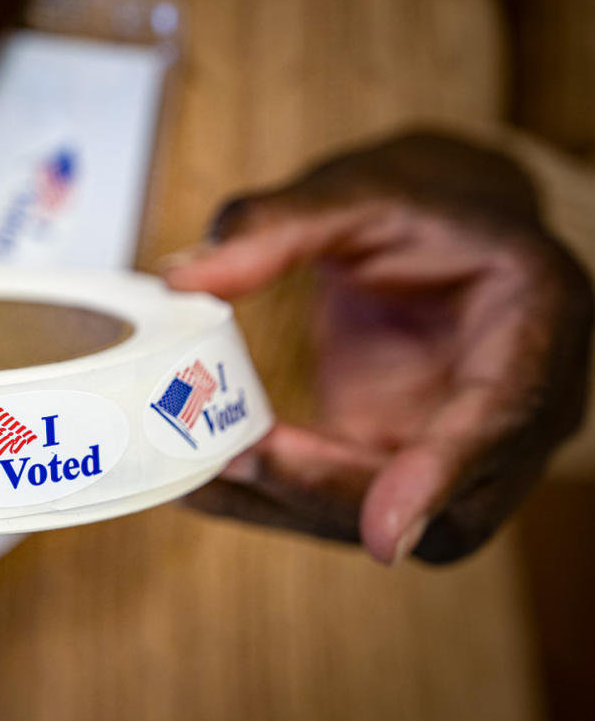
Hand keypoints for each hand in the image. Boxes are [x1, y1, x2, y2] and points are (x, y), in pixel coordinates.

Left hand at [164, 132, 592, 563]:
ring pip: (399, 523)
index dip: (443, 473)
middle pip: (454, 502)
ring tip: (193, 476)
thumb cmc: (419, 208)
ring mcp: (470, 452)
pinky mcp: (411, 467)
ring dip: (294, 506)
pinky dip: (277, 497)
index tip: (384, 528)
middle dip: (335, 495)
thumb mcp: (355, 192)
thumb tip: (182, 278)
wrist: (445, 233)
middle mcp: (522, 405)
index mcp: (538, 318)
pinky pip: (352, 506)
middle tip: (232, 462)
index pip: (504, 413)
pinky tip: (203, 480)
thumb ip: (276, 227)